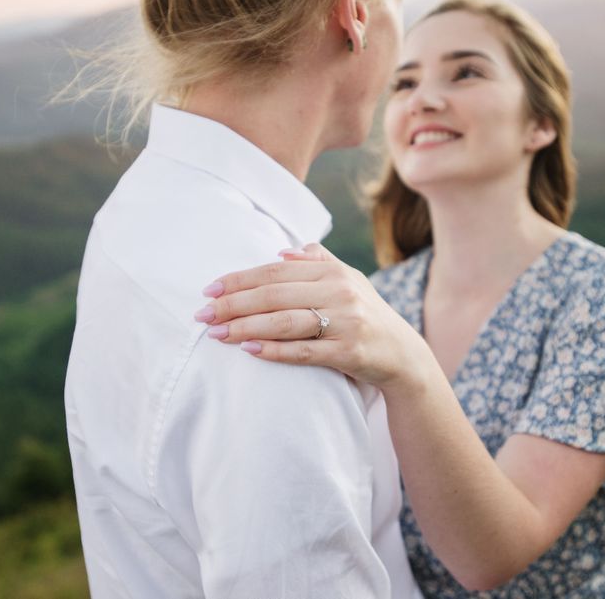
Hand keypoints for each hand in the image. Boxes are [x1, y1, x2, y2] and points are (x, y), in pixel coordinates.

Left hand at [195, 244, 438, 393]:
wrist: (402, 353)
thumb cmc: (366, 314)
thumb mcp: (348, 280)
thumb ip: (317, 262)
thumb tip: (283, 252)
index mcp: (332, 272)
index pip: (275, 272)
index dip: (239, 280)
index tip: (209, 290)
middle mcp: (340, 292)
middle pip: (274, 295)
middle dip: (232, 304)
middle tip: (201, 314)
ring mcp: (346, 322)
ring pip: (284, 322)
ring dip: (245, 328)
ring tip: (216, 334)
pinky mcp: (349, 352)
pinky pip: (304, 351)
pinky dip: (274, 351)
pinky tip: (248, 350)